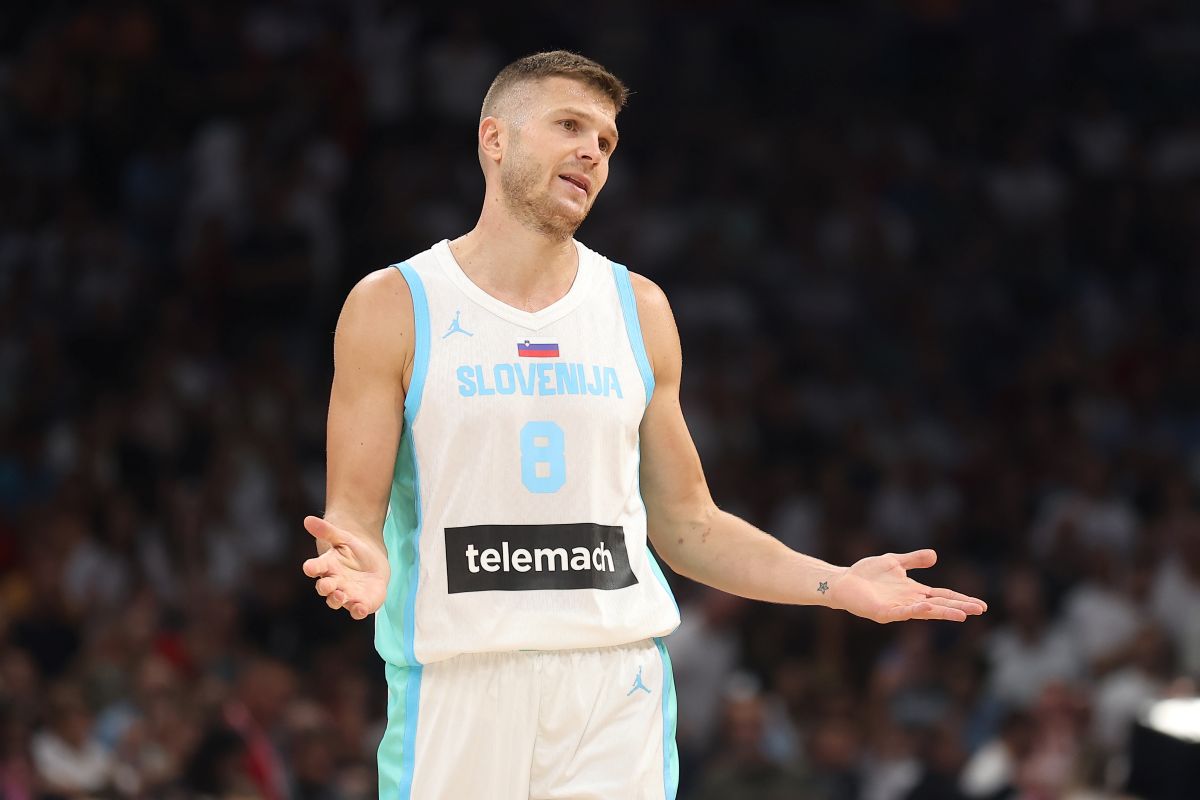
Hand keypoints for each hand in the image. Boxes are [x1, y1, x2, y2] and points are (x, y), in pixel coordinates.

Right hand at [301, 516, 389, 619]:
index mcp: (327, 566)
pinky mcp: (361, 603)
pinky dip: (357, 610)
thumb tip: (308, 519)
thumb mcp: (343, 538)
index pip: (315, 567)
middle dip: (325, 587)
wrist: (372, 564)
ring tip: (341, 596)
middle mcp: (334, 583)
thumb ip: (327, 531)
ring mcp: (346, 594)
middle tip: (327, 585)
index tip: (309, 567)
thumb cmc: (353, 551)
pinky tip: (360, 608)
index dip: (312, 567)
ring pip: (337, 600)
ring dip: (338, 599)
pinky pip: (357, 610)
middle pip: (324, 588)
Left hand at [828, 549, 985, 622]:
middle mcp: (909, 602)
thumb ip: (913, 560)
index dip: (960, 599)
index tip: (981, 605)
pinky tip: (927, 606)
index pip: (942, 596)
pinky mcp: (882, 612)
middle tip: (980, 610)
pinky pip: (901, 612)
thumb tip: (935, 555)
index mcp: (914, 591)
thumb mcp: (895, 562)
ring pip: (924, 611)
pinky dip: (915, 610)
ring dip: (942, 612)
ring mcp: (897, 608)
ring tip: (962, 614)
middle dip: (959, 607)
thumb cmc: (867, 573)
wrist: (843, 581)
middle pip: (939, 605)